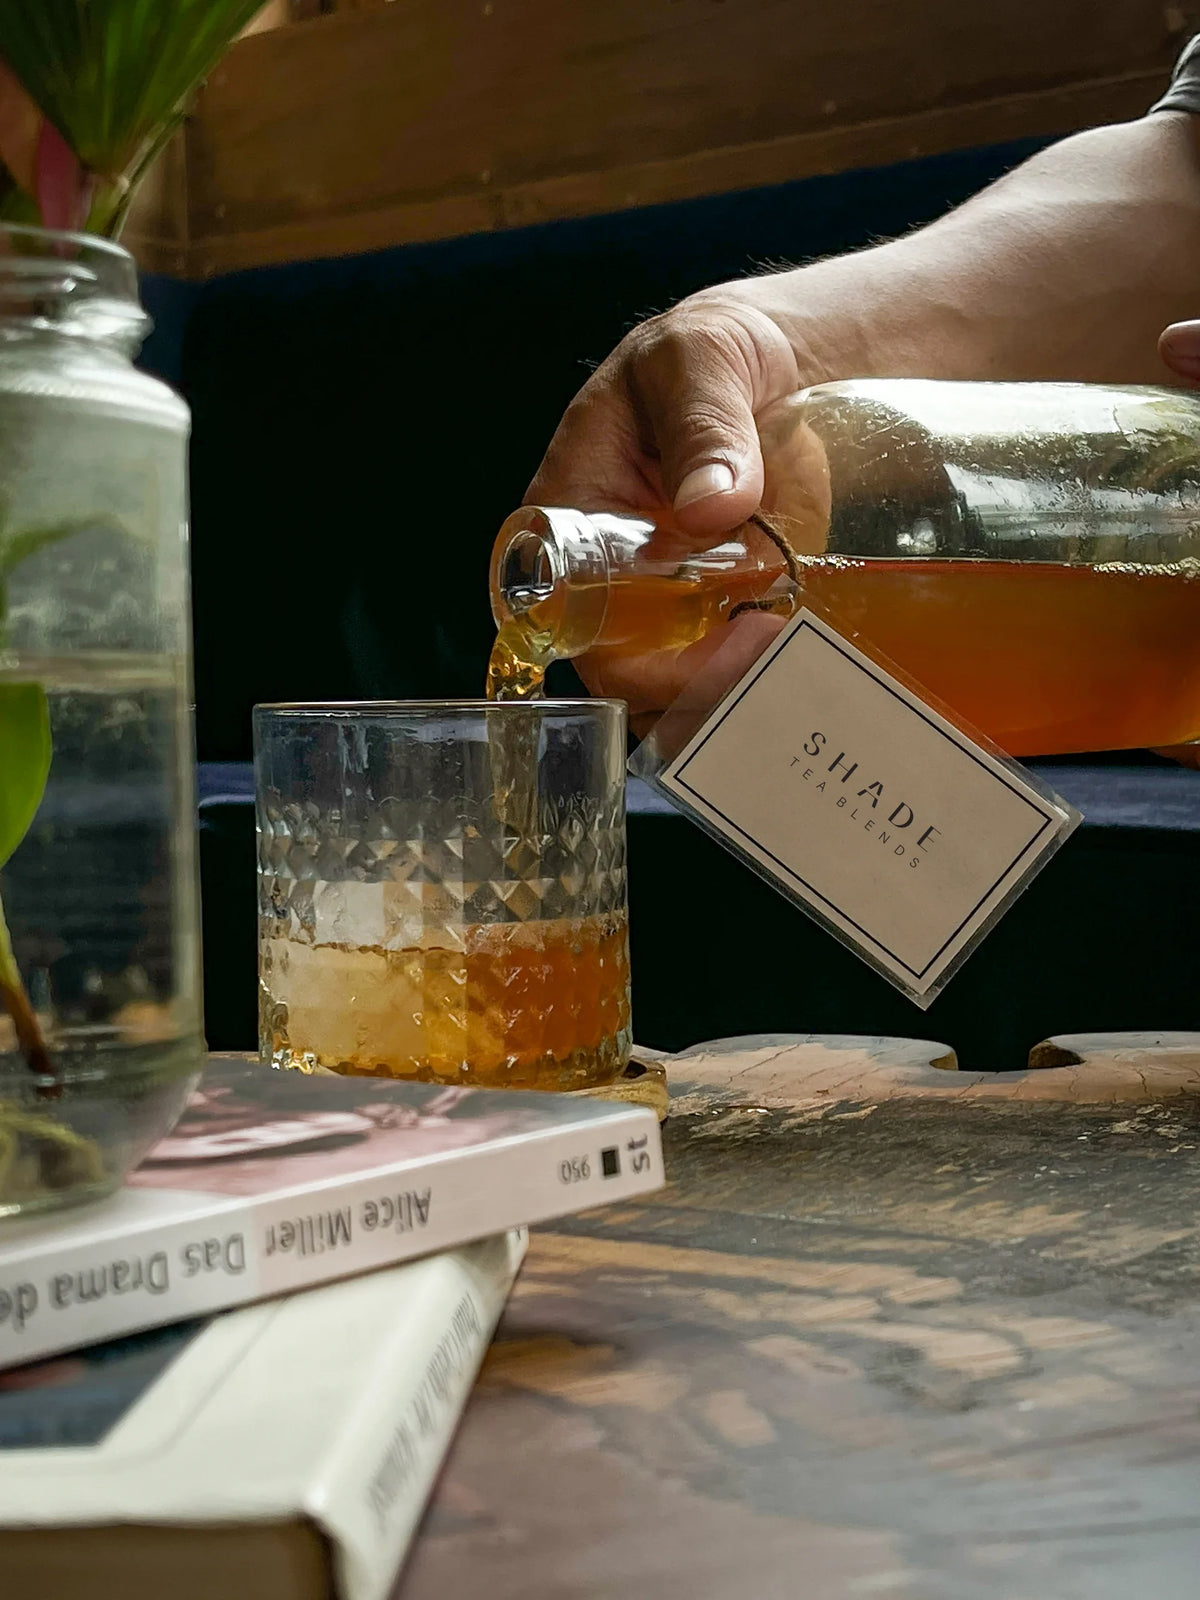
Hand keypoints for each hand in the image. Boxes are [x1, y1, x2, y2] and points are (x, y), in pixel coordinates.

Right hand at [526, 291, 810, 726]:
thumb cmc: (712, 349)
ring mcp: (667, 605)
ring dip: (737, 703)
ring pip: (678, 695)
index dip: (639, 656)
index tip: (728, 639)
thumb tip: (711, 504)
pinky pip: (726, 680)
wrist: (780, 360)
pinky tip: (815, 675)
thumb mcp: (701, 358)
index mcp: (572, 515)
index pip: (572, 619)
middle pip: (629, 675)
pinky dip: (765, 691)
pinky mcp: (720, 617)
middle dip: (702, 691)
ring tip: (807, 673)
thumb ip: (704, 421)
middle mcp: (609, 577)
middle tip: (783, 659)